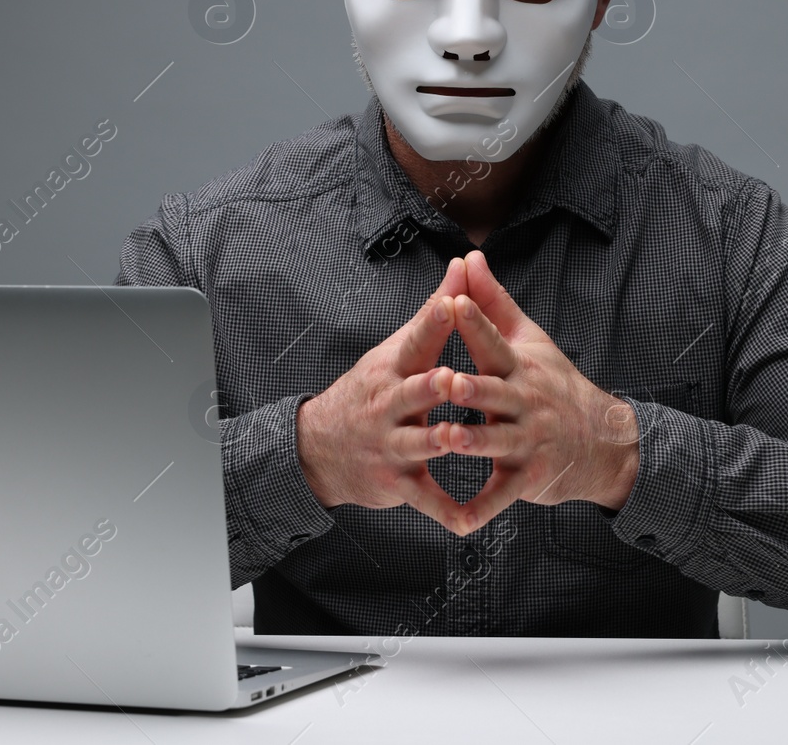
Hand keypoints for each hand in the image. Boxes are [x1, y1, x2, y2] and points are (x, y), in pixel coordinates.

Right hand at [297, 257, 468, 532]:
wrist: (320, 449)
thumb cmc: (372, 391)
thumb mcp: (396, 350)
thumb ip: (436, 312)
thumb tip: (464, 266)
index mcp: (393, 369)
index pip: (415, 339)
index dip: (433, 320)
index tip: (453, 301)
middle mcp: (389, 406)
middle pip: (412, 392)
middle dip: (430, 385)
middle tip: (450, 377)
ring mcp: (392, 445)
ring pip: (418, 443)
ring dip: (437, 441)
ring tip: (456, 439)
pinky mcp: (399, 482)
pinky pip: (426, 499)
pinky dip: (446, 511)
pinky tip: (467, 521)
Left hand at [440, 250, 640, 533]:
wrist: (602, 441)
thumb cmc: (552, 383)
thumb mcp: (527, 338)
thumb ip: (492, 300)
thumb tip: (471, 255)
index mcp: (519, 367)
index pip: (493, 340)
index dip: (473, 322)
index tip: (451, 301)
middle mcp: (524, 402)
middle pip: (495, 391)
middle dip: (471, 386)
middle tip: (446, 378)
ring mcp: (527, 441)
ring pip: (495, 441)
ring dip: (472, 440)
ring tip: (447, 437)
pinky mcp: (526, 478)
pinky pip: (500, 496)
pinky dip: (479, 509)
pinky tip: (457, 520)